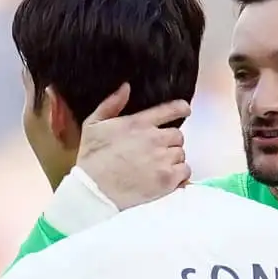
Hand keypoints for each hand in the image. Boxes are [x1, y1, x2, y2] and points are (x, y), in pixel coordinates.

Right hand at [77, 83, 191, 209]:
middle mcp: (155, 138)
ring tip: (158, 167)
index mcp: (139, 123)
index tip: (185, 109)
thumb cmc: (92, 159)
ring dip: (173, 159)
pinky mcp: (167, 179)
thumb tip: (126, 87)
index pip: (170, 109)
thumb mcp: (93, 125)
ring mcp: (163, 159)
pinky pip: (185, 172)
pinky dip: (179, 175)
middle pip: (178, 135)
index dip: (181, 108)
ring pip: (181, 154)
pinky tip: (167, 178)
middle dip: (170, 141)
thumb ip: (110, 104)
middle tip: (158, 151)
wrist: (95, 191)